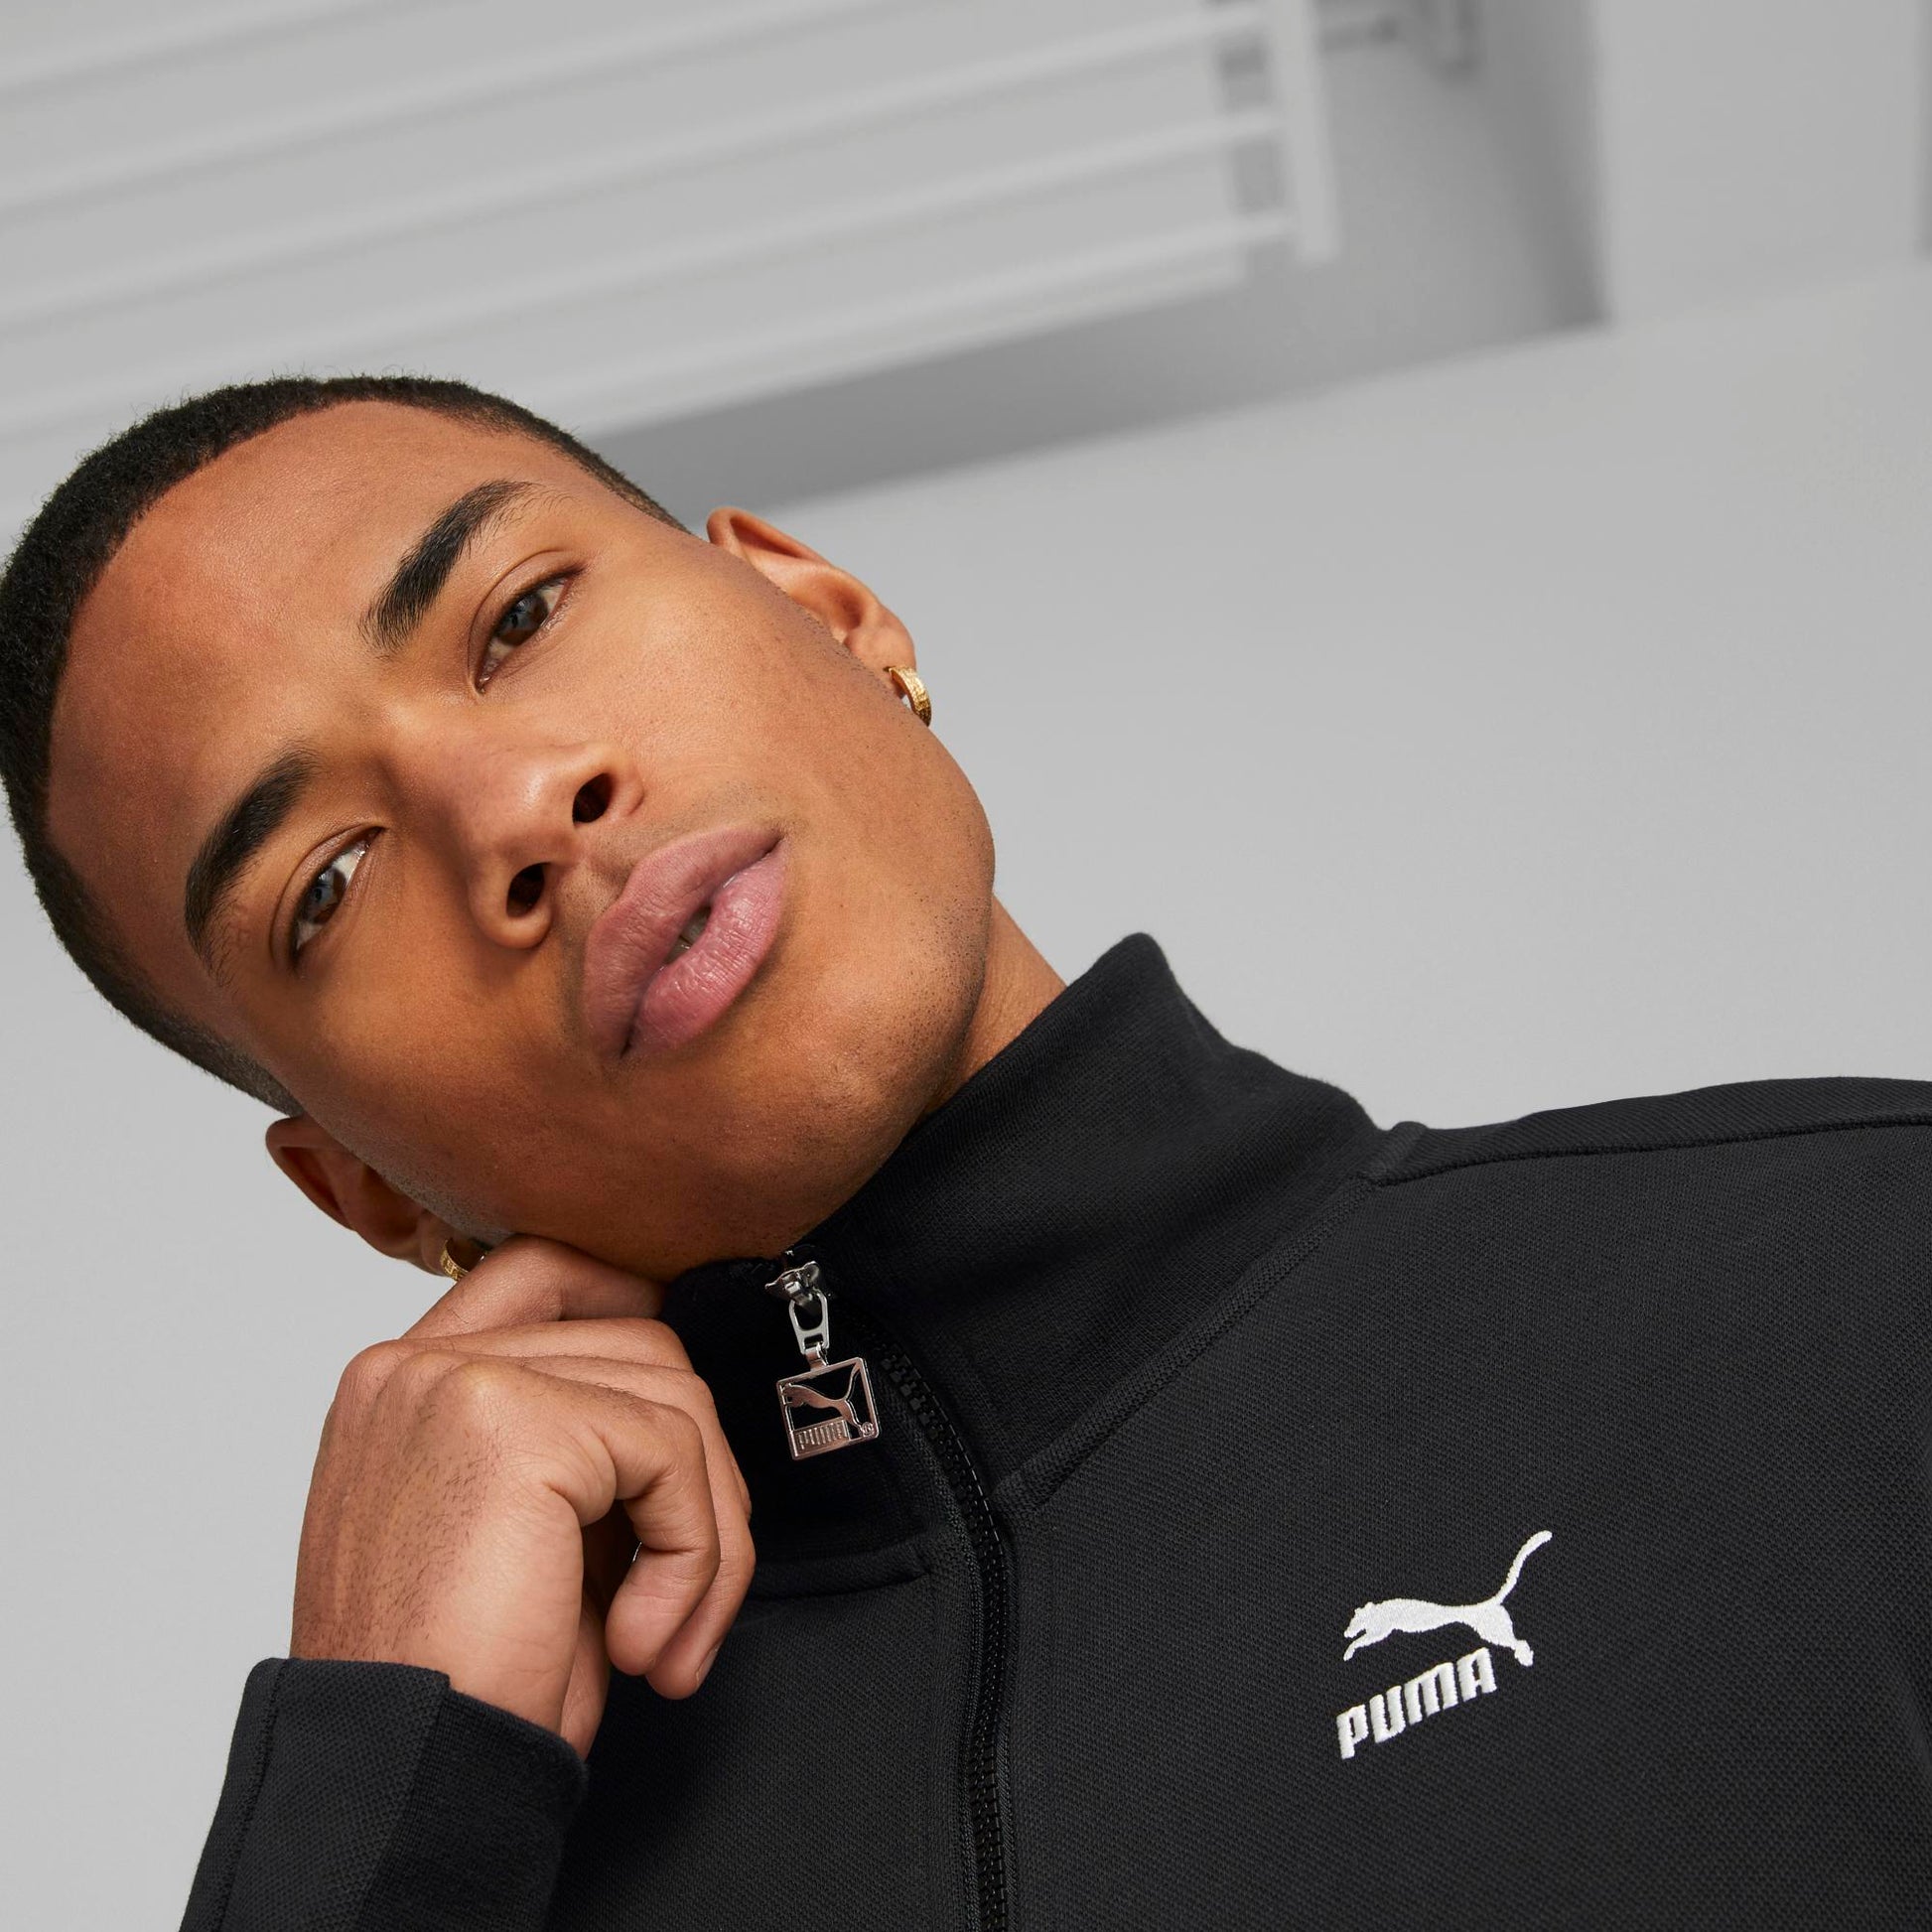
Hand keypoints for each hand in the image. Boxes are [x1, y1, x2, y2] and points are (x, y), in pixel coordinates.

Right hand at [289, 1234, 754, 1758]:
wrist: (401, 1778)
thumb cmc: (455, 1679)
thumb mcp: (511, 1530)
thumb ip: (571, 1443)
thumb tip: (678, 1408)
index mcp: (402, 1384)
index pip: (542, 1270)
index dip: (635, 1305)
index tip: (680, 1414)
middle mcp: (414, 1365)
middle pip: (636, 1338)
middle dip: (697, 1469)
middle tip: (690, 1587)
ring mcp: (457, 1382)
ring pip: (673, 1396)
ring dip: (706, 1533)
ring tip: (666, 1635)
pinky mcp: (514, 1422)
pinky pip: (674, 1454)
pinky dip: (695, 1556)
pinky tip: (641, 1639)